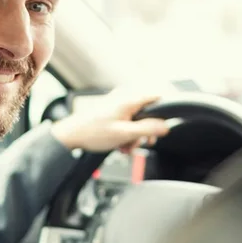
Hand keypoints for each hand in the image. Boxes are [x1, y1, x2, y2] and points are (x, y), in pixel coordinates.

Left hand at [51, 90, 168, 151]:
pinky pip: (129, 121)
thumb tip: (165, 126)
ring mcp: (119, 103)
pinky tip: (121, 144)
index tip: (169, 123)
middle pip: (149, 111)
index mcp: (129, 99)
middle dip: (148, 130)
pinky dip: (128, 133)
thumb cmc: (92, 132)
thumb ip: (147, 129)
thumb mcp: (124, 134)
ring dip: (136, 135)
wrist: (72, 135)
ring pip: (139, 119)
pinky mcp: (114, 110)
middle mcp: (125, 97)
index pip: (158, 96)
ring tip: (127, 146)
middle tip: (145, 142)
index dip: (166, 110)